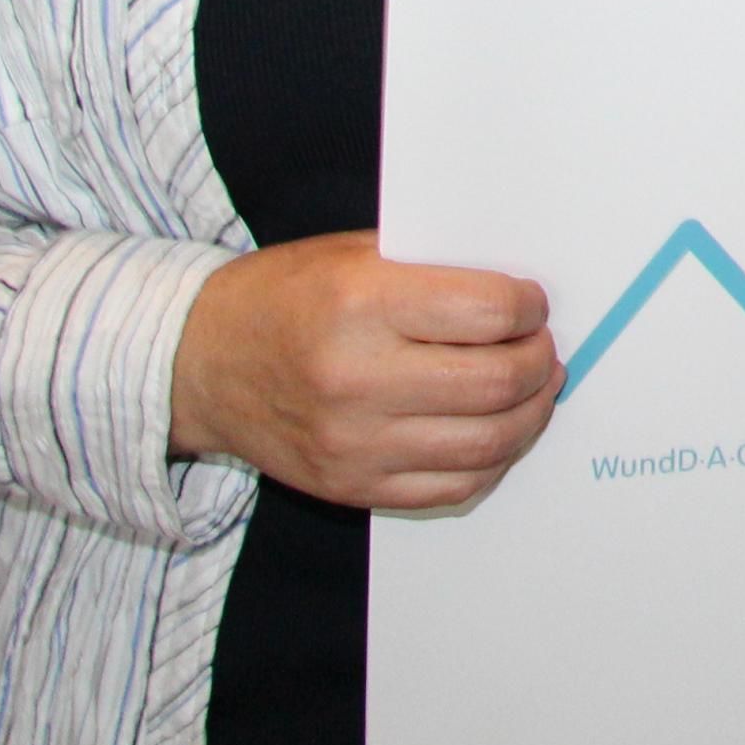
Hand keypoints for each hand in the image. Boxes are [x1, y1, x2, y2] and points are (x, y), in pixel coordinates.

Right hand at [168, 232, 559, 509]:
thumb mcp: (356, 255)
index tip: (532, 304)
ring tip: (534, 391)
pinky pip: (451, 489)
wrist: (200, 362)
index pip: (489, 313)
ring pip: (486, 444)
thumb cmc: (286, 296)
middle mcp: (358, 379)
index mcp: (361, 304)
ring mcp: (354, 443)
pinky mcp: (351, 487)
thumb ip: (435, 273)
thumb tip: (524, 298)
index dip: (529, 307)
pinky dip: (491, 463)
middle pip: (497, 383)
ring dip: (530, 416)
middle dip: (540, 362)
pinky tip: (496, 435)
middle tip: (544, 349)